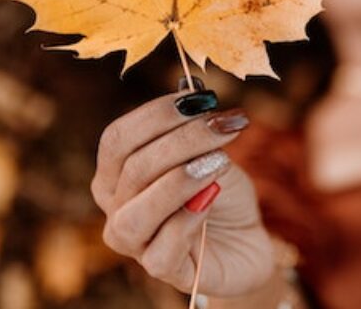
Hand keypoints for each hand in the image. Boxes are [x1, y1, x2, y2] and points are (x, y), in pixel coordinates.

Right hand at [90, 79, 275, 295]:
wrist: (245, 239)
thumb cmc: (218, 190)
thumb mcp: (210, 151)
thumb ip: (196, 126)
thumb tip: (192, 91)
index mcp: (116, 171)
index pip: (118, 138)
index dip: (157, 114)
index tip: (202, 99)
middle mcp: (115, 206)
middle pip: (134, 167)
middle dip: (183, 139)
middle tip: (225, 125)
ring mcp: (133, 241)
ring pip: (138, 211)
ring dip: (181, 179)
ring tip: (220, 162)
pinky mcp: (161, 268)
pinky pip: (163, 246)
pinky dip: (188, 218)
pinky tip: (211, 198)